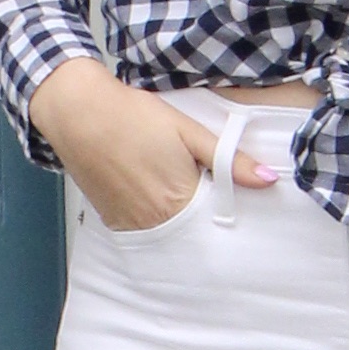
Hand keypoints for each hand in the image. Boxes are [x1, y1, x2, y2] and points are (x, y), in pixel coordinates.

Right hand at [33, 58, 270, 234]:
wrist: (79, 112)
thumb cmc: (134, 116)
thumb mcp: (188, 131)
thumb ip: (228, 160)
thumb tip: (269, 179)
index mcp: (181, 199)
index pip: (219, 225)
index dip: (229, 216)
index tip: (234, 207)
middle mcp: (156, 221)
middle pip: (195, 236)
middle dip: (207, 225)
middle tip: (208, 202)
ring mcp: (132, 225)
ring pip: (169, 237)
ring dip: (181, 226)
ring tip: (175, 195)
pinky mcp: (113, 221)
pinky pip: (144, 233)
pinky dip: (156, 223)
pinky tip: (155, 199)